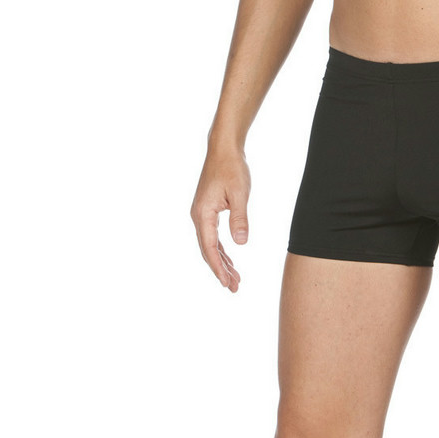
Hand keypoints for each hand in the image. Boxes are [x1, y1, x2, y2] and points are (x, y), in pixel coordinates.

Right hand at [191, 143, 251, 292]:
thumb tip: (240, 243)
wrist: (223, 149)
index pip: (210, 248)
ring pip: (210, 245)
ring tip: (234, 279)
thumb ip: (239, 218)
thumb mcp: (240, 194)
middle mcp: (198, 216)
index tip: (227, 284)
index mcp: (203, 214)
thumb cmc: (232, 168)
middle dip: (220, 270)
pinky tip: (229, 260)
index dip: (219, 268)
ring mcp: (201, 214)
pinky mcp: (207, 211)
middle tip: (234, 288)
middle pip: (208, 250)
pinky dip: (221, 250)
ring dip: (222, 262)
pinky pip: (212, 236)